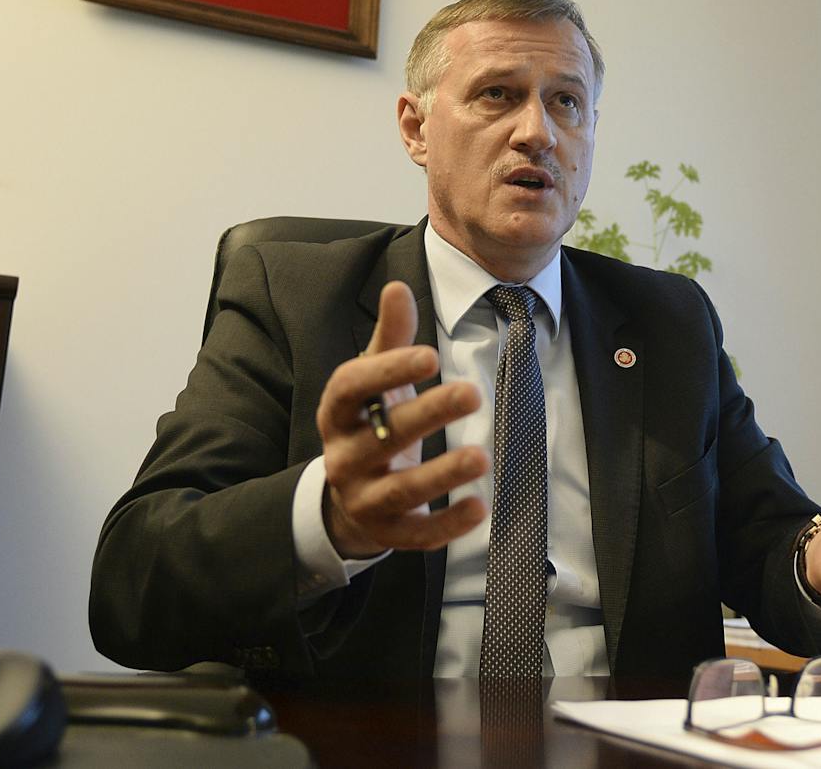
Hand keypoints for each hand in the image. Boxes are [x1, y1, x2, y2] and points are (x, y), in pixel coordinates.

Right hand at [317, 281, 487, 557]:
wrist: (347, 498)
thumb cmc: (369, 423)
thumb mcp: (373, 380)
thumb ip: (390, 338)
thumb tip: (396, 287)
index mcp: (337, 412)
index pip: (352, 387)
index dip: (388, 371)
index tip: (430, 355)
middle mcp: (344, 456)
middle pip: (384, 435)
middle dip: (428, 414)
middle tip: (473, 393)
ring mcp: (364, 498)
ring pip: (401, 489)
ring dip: (442, 474)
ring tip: (483, 457)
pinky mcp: (388, 533)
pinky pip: (417, 533)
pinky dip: (447, 525)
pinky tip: (479, 507)